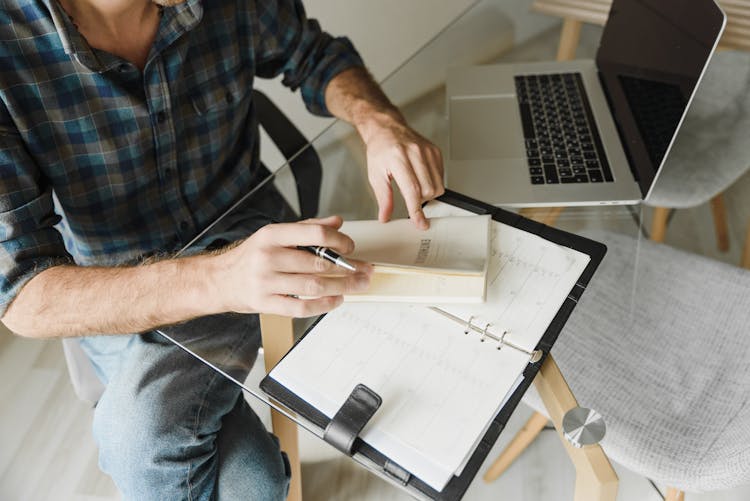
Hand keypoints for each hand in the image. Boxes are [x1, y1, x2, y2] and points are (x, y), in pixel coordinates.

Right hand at [214, 216, 371, 316]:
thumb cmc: (250, 257)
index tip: (350, 247)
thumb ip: (307, 228)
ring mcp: (266, 282)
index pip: (314, 234)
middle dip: (348, 268)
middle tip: (365, 271)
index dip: (339, 240)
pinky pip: (301, 307)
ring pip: (313, 286)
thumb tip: (337, 222)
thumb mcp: (274, 235)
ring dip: (342, 287)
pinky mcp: (265, 303)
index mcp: (272, 235)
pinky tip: (336, 300)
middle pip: (318, 264)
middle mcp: (268, 257)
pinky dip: (323, 305)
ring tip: (358, 285)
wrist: (219, 281)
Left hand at [363, 112, 443, 228]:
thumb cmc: (380, 150)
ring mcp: (428, 151)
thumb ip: (383, 198)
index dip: (417, 211)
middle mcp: (415, 153)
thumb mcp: (375, 175)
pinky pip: (441, 176)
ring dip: (428, 193)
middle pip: (428, 190)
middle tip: (410, 196)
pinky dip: (433, 183)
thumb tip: (385, 216)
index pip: (412, 191)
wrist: (387, 129)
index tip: (420, 223)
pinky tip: (421, 177)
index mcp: (398, 159)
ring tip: (415, 185)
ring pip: (438, 186)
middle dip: (421, 201)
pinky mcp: (436, 151)